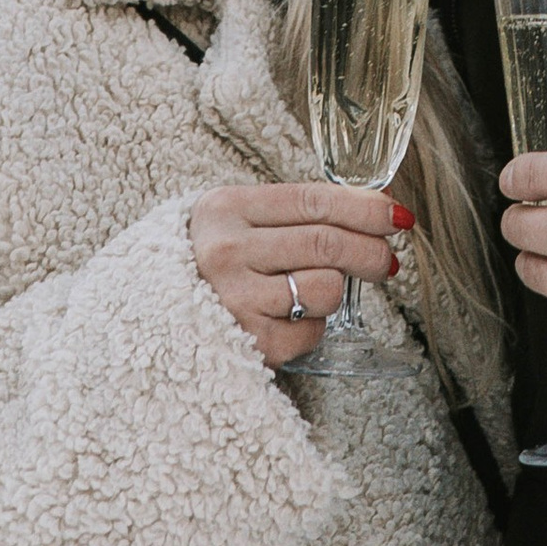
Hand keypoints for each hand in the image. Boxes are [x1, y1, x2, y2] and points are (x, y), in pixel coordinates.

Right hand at [188, 182, 410, 368]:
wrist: (149, 318)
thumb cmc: (210, 262)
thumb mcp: (238, 220)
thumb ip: (294, 212)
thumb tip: (374, 207)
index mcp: (226, 208)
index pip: (314, 200)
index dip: (365, 207)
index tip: (397, 216)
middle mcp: (225, 251)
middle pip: (326, 243)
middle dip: (371, 250)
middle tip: (389, 259)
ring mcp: (233, 300)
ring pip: (325, 288)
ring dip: (338, 291)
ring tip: (320, 290)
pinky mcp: (245, 345)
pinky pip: (310, 331)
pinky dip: (313, 325)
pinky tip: (291, 318)